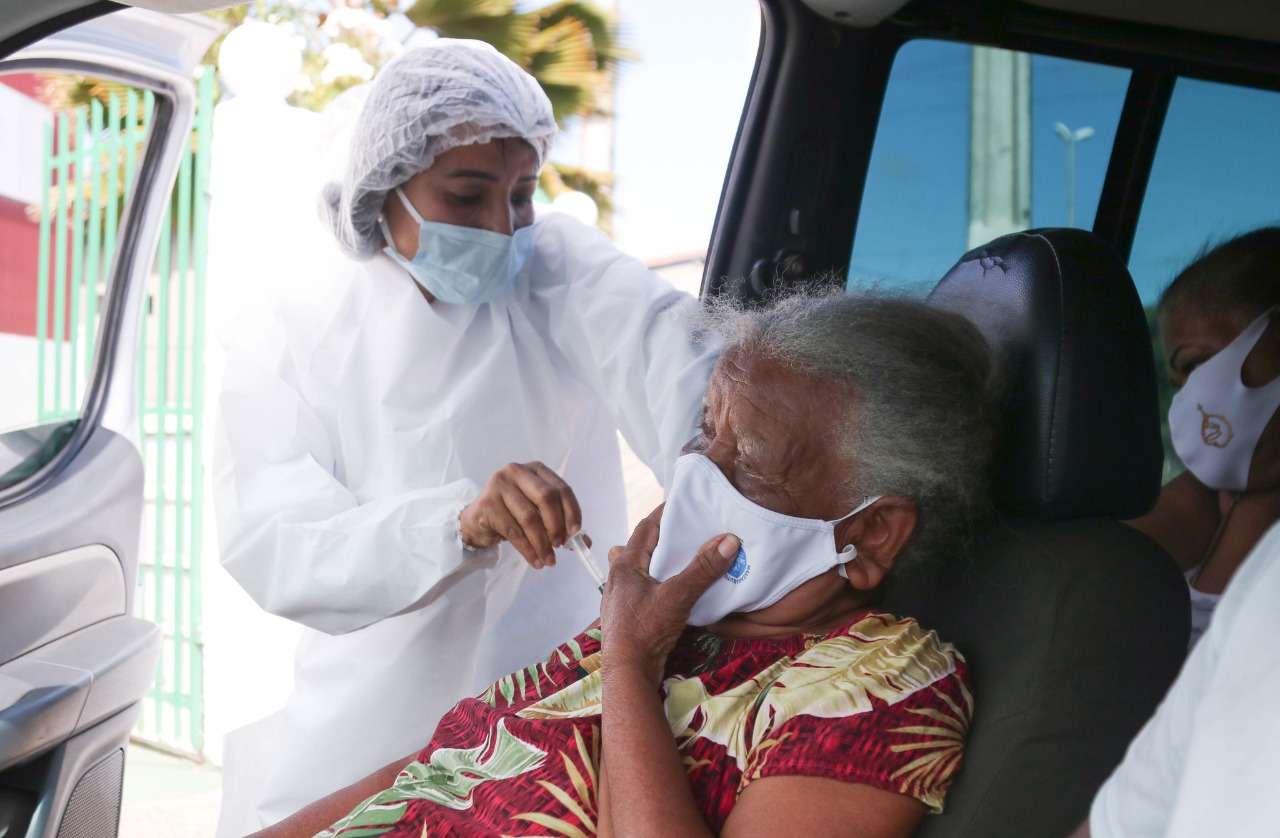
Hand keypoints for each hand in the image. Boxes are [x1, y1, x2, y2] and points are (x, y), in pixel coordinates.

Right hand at [459, 461, 581, 567]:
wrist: (477, 521)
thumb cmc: (512, 514)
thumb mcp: (538, 514)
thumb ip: (561, 523)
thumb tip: (585, 541)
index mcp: (535, 469)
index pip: (561, 488)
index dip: (572, 512)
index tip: (576, 533)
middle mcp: (517, 471)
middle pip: (546, 498)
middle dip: (556, 525)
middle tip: (560, 546)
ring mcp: (499, 485)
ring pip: (529, 517)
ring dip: (542, 543)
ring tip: (549, 560)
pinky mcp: (487, 503)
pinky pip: (514, 531)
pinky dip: (528, 550)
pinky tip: (535, 561)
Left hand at [600, 504, 739, 684]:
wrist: (627, 673)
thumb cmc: (645, 630)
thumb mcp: (677, 596)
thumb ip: (702, 569)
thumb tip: (728, 540)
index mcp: (625, 565)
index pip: (646, 527)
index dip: (665, 513)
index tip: (685, 503)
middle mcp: (619, 578)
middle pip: (642, 547)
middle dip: (664, 538)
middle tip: (690, 531)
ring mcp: (622, 598)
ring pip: (642, 569)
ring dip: (661, 562)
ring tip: (684, 559)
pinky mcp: (629, 616)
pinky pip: (645, 588)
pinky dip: (660, 583)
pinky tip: (676, 590)